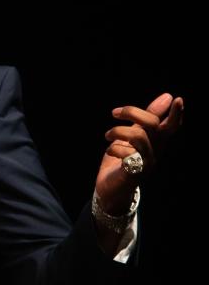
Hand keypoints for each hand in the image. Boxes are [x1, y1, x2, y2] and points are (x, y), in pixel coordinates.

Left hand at [94, 92, 183, 213]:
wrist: (110, 188)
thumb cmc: (122, 159)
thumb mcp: (133, 135)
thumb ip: (145, 118)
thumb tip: (167, 96)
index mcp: (156, 141)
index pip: (171, 126)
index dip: (176, 114)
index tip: (177, 99)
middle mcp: (155, 151)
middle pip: (153, 125)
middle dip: (133, 112)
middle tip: (114, 112)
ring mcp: (146, 163)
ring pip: (139, 137)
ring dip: (118, 131)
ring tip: (107, 135)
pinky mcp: (134, 173)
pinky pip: (128, 155)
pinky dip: (115, 149)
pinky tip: (109, 150)